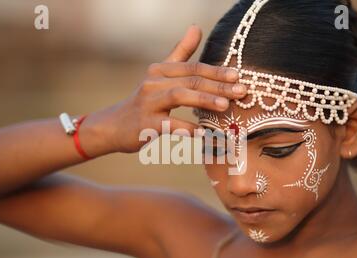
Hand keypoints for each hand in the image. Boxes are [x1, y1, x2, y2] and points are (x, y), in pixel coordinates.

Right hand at [85, 25, 246, 153]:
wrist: (115, 125)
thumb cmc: (146, 101)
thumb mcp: (160, 75)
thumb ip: (180, 52)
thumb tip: (196, 26)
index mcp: (161, 70)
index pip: (193, 67)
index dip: (216, 71)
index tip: (238, 76)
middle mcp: (154, 83)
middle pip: (190, 80)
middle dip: (218, 86)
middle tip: (241, 91)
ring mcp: (148, 103)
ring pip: (179, 96)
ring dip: (204, 100)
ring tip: (225, 106)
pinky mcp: (145, 124)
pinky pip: (170, 125)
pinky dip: (188, 128)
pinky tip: (204, 133)